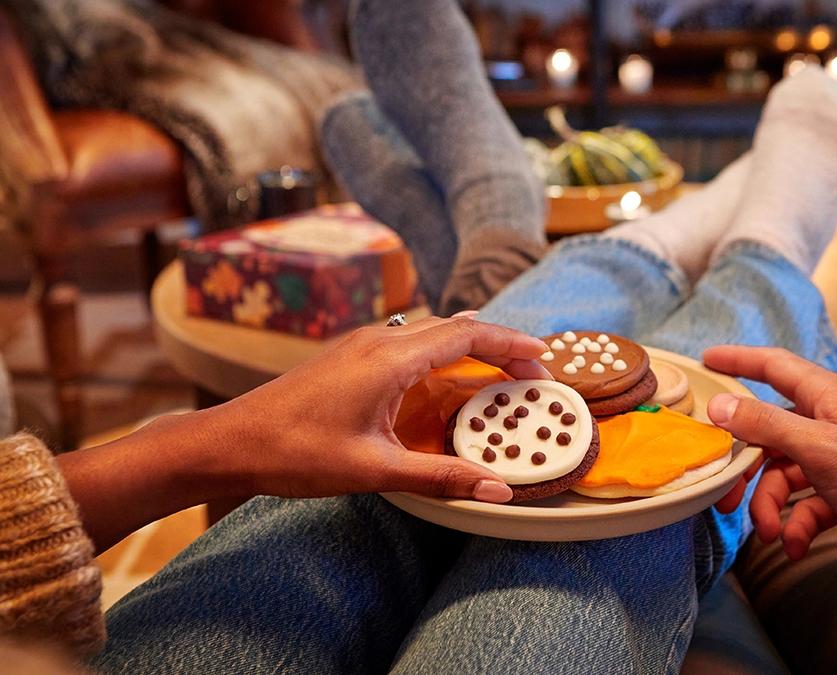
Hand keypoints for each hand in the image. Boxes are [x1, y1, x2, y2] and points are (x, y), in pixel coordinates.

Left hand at [209, 317, 550, 502]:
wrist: (230, 442)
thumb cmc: (294, 453)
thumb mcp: (375, 469)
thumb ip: (441, 477)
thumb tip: (497, 490)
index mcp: (390, 359)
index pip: (468, 334)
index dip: (511, 343)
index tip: (544, 357)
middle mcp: (379, 341)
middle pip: (456, 327)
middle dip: (499, 346)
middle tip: (533, 373)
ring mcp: (362, 345)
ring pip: (432, 332)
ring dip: (471, 347)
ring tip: (501, 371)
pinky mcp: (350, 357)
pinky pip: (410, 343)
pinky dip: (443, 354)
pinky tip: (447, 377)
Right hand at [703, 346, 836, 589]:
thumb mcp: (820, 449)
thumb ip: (767, 425)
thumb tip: (721, 406)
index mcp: (826, 397)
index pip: (773, 365)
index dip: (737, 360)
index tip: (705, 361)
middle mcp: (829, 421)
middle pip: (768, 433)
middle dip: (744, 467)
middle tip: (723, 494)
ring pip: (782, 474)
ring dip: (770, 506)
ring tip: (770, 533)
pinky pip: (804, 503)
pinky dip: (795, 524)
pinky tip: (795, 544)